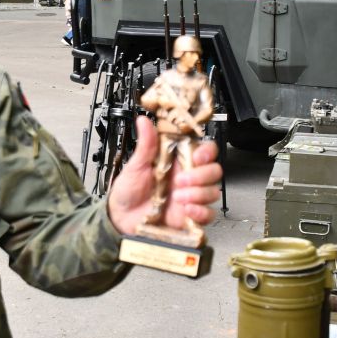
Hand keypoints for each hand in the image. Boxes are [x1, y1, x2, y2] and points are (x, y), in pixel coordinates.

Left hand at [107, 116, 222, 233]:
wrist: (122, 216)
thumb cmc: (129, 189)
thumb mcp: (136, 165)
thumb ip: (146, 144)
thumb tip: (143, 121)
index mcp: (179, 161)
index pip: (205, 151)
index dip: (207, 152)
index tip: (197, 156)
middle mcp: (189, 177)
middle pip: (214, 170)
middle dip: (202, 175)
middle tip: (181, 180)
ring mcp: (192, 196)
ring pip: (213, 191)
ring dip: (198, 194)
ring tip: (178, 197)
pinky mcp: (191, 215)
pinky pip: (208, 214)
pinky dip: (201, 212)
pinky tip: (187, 210)